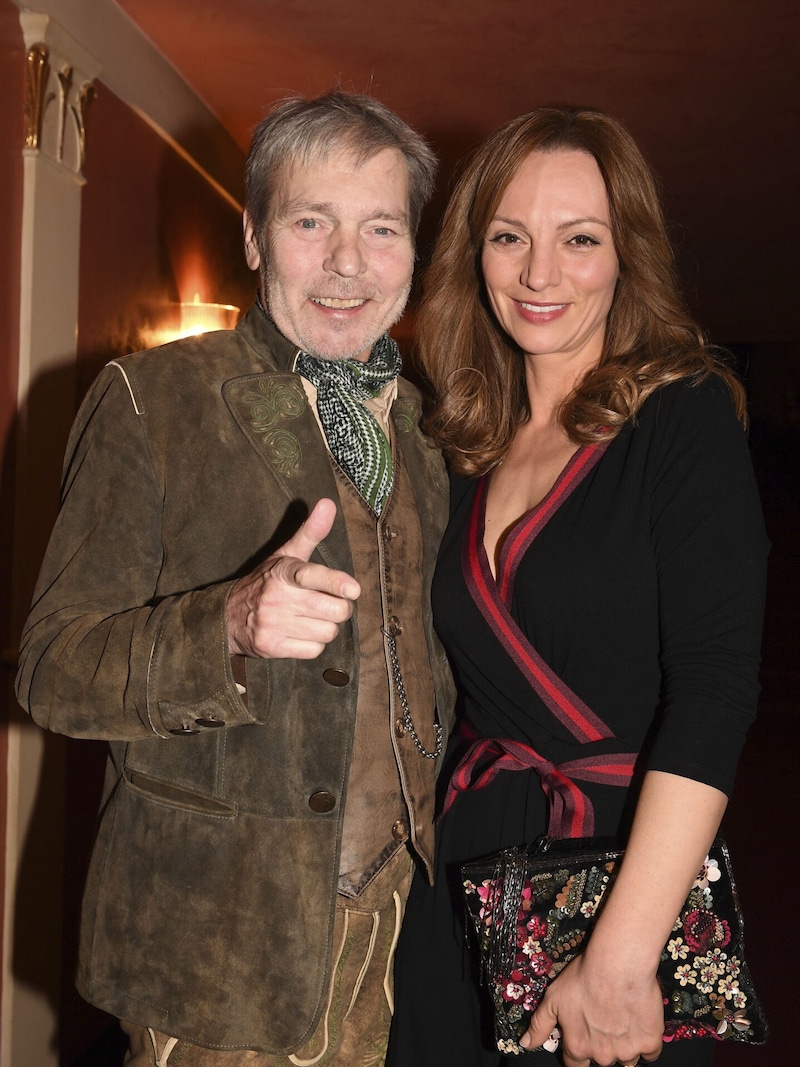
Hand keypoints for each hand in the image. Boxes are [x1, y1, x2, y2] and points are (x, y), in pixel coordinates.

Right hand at [226, 499, 359, 658]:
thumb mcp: (285, 555)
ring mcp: (273, 623)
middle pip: (334, 610)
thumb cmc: (266, 582)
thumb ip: (311, 532)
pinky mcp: (272, 647)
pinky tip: (300, 633)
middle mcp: (277, 597)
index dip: (335, 583)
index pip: (311, 576)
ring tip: (312, 618)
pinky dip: (313, 644)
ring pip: (327, 632)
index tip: (352, 589)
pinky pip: (314, 650)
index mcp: (283, 571)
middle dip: (340, 608)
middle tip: (330, 603)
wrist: (226, 617)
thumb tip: (329, 503)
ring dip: (326, 627)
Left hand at [520, 951, 662, 1066]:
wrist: (618, 964)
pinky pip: (649, 1051)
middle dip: (602, 1045)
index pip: (575, 1064)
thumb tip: (525, 1044)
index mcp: (578, 1047)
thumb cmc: (584, 977)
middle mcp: (602, 1056)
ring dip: (624, 1044)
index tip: (583, 1035)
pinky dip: (646, 1039)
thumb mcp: (553, 997)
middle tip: (603, 1018)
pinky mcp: (649, 1043)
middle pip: (602, 1060)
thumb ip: (539, 1025)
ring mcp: (627, 1052)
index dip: (578, 1049)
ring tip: (621, 1016)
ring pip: (626, 1058)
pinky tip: (639, 1018)